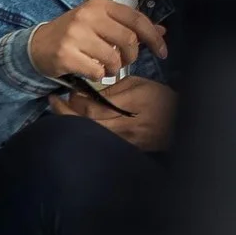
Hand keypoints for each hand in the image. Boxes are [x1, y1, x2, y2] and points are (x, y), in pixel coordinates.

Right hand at [29, 0, 166, 84]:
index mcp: (99, 5)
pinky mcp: (66, 55)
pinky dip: (99, 75)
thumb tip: (161, 30)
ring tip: (105, 67)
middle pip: (128, 39)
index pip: (136, 18)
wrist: (37, 45)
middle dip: (131, 56)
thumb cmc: (73, 34)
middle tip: (124, 61)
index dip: (153, 37)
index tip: (162, 52)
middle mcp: (87, 16)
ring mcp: (75, 35)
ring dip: (114, 68)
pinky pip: (96, 71)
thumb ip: (128, 26)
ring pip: (114, 58)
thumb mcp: (100, 23)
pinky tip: (91, 71)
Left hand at [52, 74, 175, 150]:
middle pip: (86, 124)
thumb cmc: (160, 99)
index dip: (75, 101)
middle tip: (53, 102)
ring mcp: (124, 141)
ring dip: (72, 123)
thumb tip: (87, 93)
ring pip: (90, 135)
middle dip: (65, 113)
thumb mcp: (138, 85)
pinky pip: (99, 141)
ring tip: (61, 112)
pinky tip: (78, 124)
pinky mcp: (125, 149)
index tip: (67, 93)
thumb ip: (113, 89)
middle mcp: (124, 127)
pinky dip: (85, 132)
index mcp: (128, 107)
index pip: (92, 108)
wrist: (182, 122)